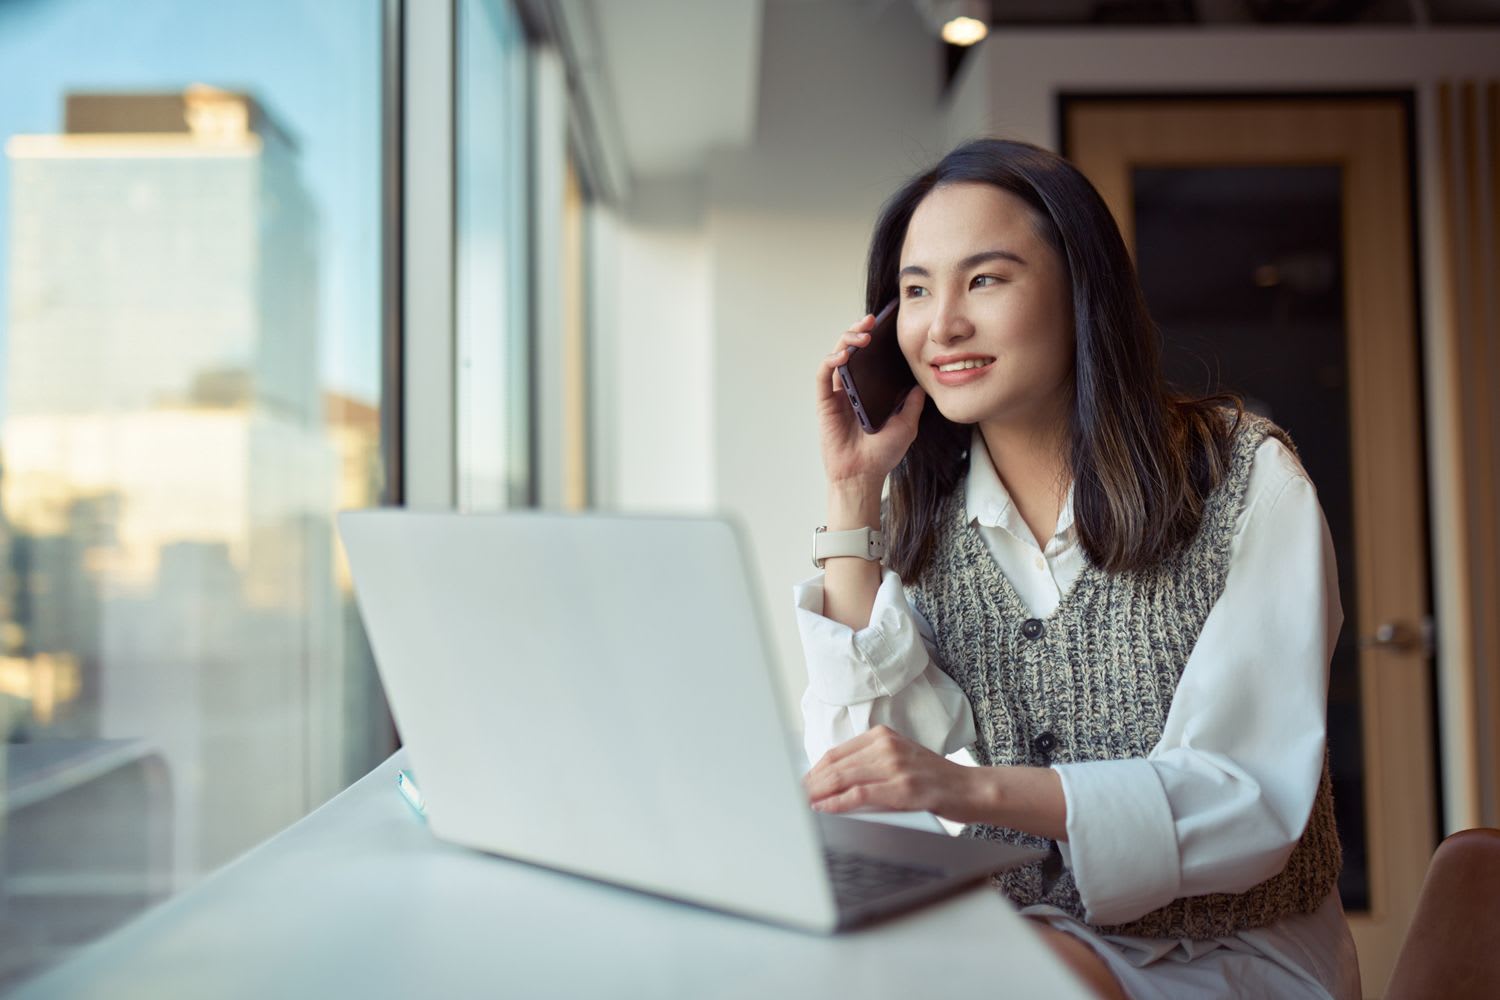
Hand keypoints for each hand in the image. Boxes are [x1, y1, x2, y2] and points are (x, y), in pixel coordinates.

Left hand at [802, 724, 989, 823]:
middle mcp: (886, 746)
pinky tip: (824, 810)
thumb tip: (832, 781)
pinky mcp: (904, 788)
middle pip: (835, 765)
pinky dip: (837, 803)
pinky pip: (860, 795)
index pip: (836, 753)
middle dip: (810, 784)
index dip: (813, 771)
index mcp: (882, 736)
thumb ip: (870, 764)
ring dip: (818, 794)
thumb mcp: (899, 759)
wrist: (971, 789)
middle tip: (792, 799)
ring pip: (844, 778)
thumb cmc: (933, 779)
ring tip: (801, 806)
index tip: (799, 786)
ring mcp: (896, 766)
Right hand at [816, 315, 924, 488]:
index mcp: (868, 390)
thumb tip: (922, 381)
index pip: (869, 357)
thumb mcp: (907, 423)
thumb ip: (912, 402)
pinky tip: (843, 356)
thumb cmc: (882, 454)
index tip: (886, 324)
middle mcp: (851, 388)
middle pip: (850, 350)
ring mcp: (837, 394)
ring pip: (836, 356)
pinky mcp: (825, 402)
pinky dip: (831, 361)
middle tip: (872, 320)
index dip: (874, 337)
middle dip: (859, 330)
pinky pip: (823, 375)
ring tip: (862, 334)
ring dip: (846, 340)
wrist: (864, 475)